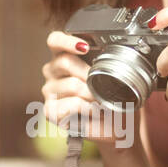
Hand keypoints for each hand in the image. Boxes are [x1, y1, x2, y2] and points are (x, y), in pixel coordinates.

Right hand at [40, 30, 123, 144]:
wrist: (115, 125)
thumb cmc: (112, 97)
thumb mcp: (115, 75)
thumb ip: (111, 61)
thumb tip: (118, 54)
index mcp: (65, 57)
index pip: (55, 41)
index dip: (67, 41)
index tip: (85, 46)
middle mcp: (53, 71)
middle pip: (64, 61)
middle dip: (88, 73)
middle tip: (102, 82)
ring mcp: (49, 91)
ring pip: (70, 85)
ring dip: (91, 94)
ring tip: (101, 100)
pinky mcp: (51, 110)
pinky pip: (69, 105)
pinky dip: (86, 109)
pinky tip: (93, 111)